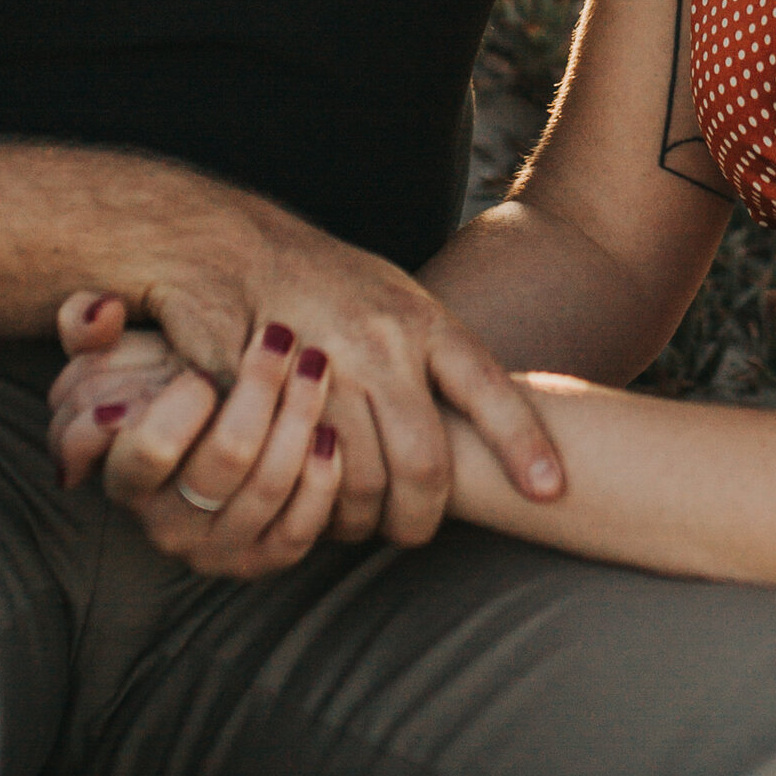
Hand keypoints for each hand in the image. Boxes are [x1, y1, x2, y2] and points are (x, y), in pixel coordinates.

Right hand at [49, 192, 565, 548]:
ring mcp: (325, 369)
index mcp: (421, 319)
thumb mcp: (390, 294)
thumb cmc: (316, 278)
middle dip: (423, 516)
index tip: (551, 491)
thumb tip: (483, 415)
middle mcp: (381, 344)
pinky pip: (303, 469)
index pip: (490, 390)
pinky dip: (312, 501)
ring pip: (363, 478)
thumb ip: (432, 350)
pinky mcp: (272, 392)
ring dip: (364, 519)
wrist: (224, 243)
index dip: (524, 445)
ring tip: (362, 525)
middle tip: (414, 532)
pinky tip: (315, 504)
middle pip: (425, 461)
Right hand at [57, 310, 351, 577]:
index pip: (152, 448)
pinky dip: (321, 475)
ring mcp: (216, 550)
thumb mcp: (114, 356)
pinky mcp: (263, 561)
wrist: (207, 443)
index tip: (203, 369)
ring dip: (300, 415)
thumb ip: (85, 326)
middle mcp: (165, 525)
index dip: (184, 404)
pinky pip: (301, 526)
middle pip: (228, 456)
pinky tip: (328, 430)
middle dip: (260, 386)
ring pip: (270, 484)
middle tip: (281, 337)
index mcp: (123, 478)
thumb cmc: (164, 390)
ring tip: (314, 363)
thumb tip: (101, 310)